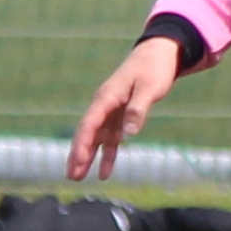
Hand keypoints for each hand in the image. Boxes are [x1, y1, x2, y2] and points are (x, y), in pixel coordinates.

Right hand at [70, 38, 184, 180]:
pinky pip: (111, 138)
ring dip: (89, 157)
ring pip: (96, 138)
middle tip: (71, 176)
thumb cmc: (154, 68)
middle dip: (78, 155)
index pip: (89, 124)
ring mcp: (111, 110)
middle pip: (87, 133)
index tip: (78, 162)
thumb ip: (138, 109)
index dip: (82, 144)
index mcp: (107, 97)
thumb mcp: (149, 88)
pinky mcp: (121, 115)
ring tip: (79, 177)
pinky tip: (105, 171)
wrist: (159, 53)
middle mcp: (104, 105)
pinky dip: (108, 154)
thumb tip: (128, 134)